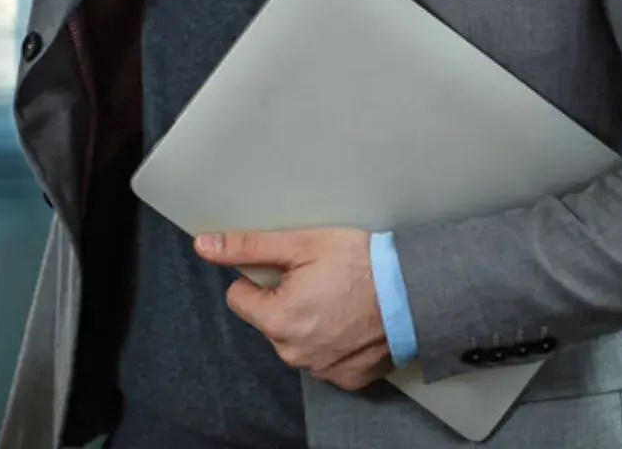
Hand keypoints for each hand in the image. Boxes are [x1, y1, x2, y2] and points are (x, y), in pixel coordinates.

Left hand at [196, 229, 393, 391]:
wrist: (417, 292)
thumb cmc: (360, 264)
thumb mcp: (298, 243)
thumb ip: (247, 247)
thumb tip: (204, 245)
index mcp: (277, 321)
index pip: (239, 298)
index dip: (259, 280)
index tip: (287, 270)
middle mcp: (295, 353)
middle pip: (267, 319)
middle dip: (283, 300)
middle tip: (317, 280)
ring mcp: (322, 369)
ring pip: (294, 338)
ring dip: (307, 321)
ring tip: (337, 298)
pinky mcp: (346, 378)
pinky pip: (322, 357)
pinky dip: (330, 339)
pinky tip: (349, 320)